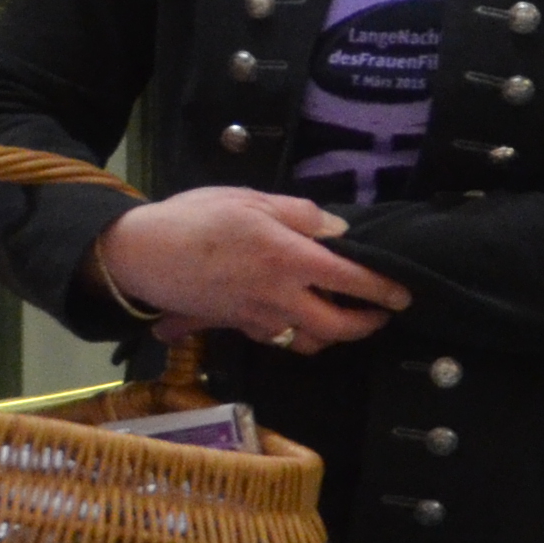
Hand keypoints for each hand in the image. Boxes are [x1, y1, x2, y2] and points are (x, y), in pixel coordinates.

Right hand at [93, 192, 406, 352]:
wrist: (140, 254)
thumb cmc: (194, 217)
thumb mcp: (249, 200)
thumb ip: (298, 215)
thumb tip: (337, 231)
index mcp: (288, 258)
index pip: (349, 280)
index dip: (382, 289)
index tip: (403, 293)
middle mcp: (278, 296)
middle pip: (336, 327)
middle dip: (366, 326)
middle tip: (380, 315)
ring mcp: (256, 317)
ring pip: (306, 342)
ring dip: (330, 336)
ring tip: (340, 318)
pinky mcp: (235, 326)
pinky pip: (274, 338)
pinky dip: (291, 334)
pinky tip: (291, 317)